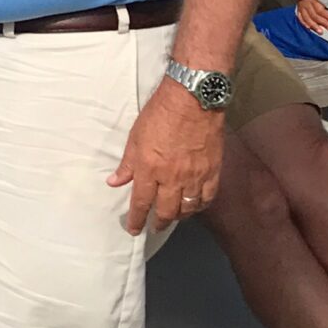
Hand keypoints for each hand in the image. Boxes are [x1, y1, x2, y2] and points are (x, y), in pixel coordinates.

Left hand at [108, 79, 224, 235]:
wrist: (193, 99)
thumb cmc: (161, 113)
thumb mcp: (135, 137)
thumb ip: (127, 164)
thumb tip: (115, 181)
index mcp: (150, 169)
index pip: (141, 202)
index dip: (137, 219)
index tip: (134, 228)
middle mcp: (172, 177)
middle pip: (166, 211)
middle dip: (159, 222)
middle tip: (155, 226)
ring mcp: (194, 176)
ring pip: (188, 208)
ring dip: (179, 216)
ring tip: (174, 216)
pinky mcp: (212, 170)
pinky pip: (207, 197)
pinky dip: (200, 205)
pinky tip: (195, 205)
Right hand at [295, 0, 327, 35]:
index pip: (319, 9)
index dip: (326, 16)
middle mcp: (306, 2)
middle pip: (314, 15)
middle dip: (323, 23)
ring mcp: (301, 5)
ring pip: (307, 18)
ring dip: (314, 26)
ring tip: (321, 32)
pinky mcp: (299, 8)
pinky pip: (300, 17)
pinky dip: (304, 23)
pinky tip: (309, 28)